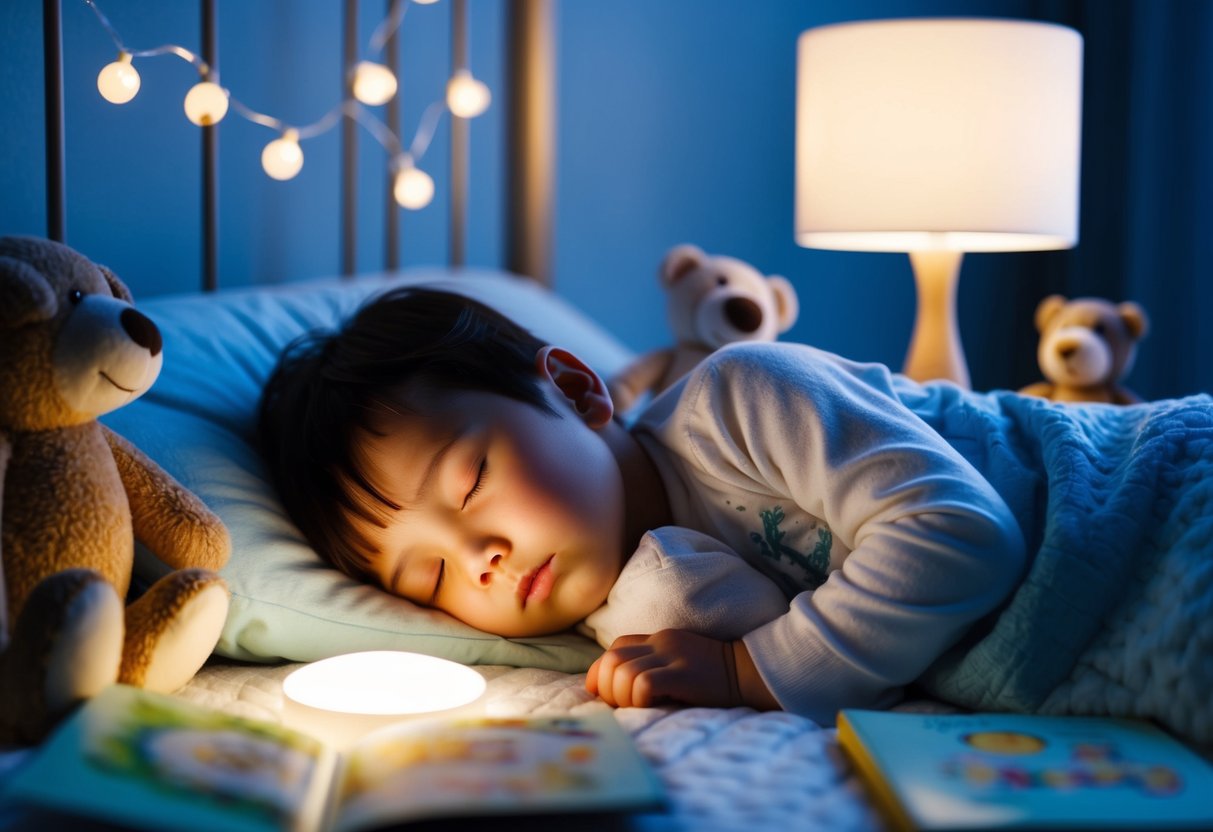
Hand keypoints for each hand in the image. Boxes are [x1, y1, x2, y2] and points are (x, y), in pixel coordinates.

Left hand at [586, 628, 779, 709]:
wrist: (751, 673)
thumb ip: (654, 669)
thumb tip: (620, 693)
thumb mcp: (680, 665)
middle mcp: (661, 643)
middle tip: (621, 707)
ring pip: (623, 672)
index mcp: (658, 639)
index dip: (602, 673)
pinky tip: (651, 707)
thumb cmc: (715, 679)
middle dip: (607, 687)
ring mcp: (672, 657)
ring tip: (637, 709)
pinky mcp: (683, 673)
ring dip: (622, 697)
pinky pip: (644, 683)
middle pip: (612, 659)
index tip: (605, 696)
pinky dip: (638, 699)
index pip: (614, 648)